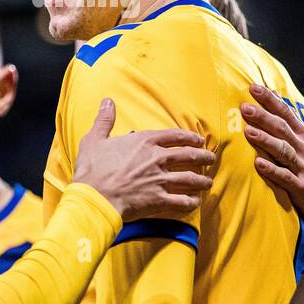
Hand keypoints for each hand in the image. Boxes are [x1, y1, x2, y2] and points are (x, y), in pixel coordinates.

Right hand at [72, 99, 214, 221]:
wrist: (94, 197)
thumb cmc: (92, 169)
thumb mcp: (94, 139)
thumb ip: (104, 120)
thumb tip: (107, 101)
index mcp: (145, 142)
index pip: (175, 136)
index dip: (190, 137)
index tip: (199, 140)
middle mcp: (157, 159)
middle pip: (189, 156)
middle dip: (204, 157)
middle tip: (211, 158)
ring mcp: (160, 181)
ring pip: (190, 179)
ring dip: (202, 181)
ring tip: (208, 182)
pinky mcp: (159, 201)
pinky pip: (182, 202)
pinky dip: (191, 202)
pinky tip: (195, 202)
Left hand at [241, 84, 303, 228]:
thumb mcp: (303, 145)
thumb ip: (289, 125)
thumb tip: (271, 99)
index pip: (286, 114)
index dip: (270, 100)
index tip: (253, 88)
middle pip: (282, 129)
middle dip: (263, 117)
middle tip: (244, 108)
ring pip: (283, 151)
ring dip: (265, 140)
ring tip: (248, 131)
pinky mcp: (301, 187)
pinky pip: (285, 177)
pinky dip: (272, 170)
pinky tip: (258, 163)